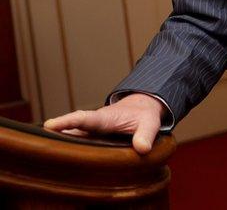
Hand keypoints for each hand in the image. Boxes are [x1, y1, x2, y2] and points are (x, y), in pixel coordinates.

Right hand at [43, 93, 164, 154]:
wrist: (141, 108)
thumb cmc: (144, 115)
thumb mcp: (151, 123)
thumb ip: (146, 135)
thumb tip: (142, 149)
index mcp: (106, 118)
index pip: (85, 119)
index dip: (68, 121)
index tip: (50, 124)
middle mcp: (93, 124)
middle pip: (71, 128)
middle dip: (56, 131)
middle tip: (38, 138)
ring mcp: (90, 131)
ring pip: (71, 135)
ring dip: (58, 140)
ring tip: (42, 149)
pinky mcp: (90, 138)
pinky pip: (76, 141)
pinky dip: (65, 145)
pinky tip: (54, 156)